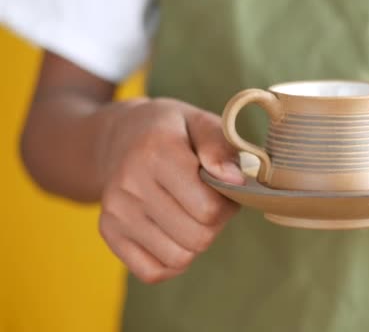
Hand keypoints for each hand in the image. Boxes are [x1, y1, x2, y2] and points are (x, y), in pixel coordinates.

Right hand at [97, 98, 243, 282]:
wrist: (120, 137)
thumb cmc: (172, 131)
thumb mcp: (200, 121)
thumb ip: (220, 147)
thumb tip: (235, 180)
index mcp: (156, 151)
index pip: (208, 208)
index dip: (228, 204)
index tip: (224, 188)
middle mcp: (130, 183)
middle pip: (197, 237)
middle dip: (215, 224)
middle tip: (210, 203)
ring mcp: (116, 211)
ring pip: (178, 258)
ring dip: (194, 242)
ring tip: (190, 214)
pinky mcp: (109, 232)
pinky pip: (153, 271)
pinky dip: (171, 261)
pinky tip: (173, 233)